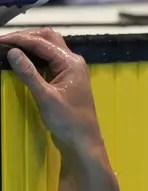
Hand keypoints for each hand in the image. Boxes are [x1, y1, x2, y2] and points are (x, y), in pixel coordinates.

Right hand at [0, 28, 101, 152]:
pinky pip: (47, 60)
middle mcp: (73, 62)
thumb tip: (12, 52)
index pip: (42, 42)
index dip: (18, 39)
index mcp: (71, 63)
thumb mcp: (46, 97)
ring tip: (9, 48)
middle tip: (3, 43)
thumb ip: (29, 73)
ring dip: (29, 45)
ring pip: (48, 48)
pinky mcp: (64, 79)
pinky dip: (33, 56)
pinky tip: (21, 60)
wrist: (82, 140)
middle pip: (47, 39)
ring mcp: (69, 70)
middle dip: (25, 37)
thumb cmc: (69, 121)